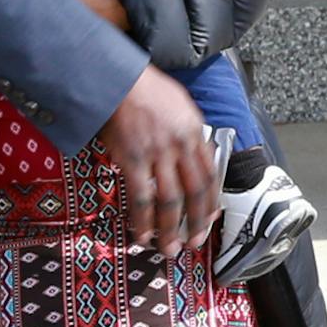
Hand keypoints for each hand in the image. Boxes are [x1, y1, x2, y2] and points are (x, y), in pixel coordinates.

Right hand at [98, 67, 217, 257]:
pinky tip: (142, 234)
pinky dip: (143, 220)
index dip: (210, 202)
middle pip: (194, 193)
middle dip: (196, 222)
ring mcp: (157, 154)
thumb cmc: (145, 88)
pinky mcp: (132, 160)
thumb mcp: (179, 105)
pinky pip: (141, 198)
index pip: (210, 175)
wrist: (116, 77)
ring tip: (168, 249)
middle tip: (193, 242)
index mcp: (194, 132)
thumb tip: (191, 159)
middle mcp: (180, 145)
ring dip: (170, 230)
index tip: (209, 218)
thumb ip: (188, 133)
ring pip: (169, 202)